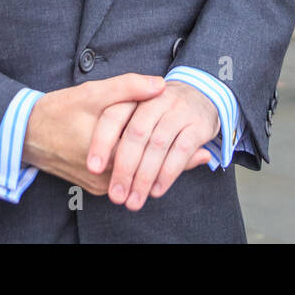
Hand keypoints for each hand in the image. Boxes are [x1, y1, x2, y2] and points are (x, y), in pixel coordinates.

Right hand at [22, 73, 166, 194]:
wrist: (25, 134)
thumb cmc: (57, 111)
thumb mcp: (92, 93)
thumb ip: (128, 87)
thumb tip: (161, 84)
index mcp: (111, 156)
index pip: (152, 146)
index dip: (162, 127)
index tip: (169, 111)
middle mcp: (108, 178)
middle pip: (145, 159)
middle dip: (155, 140)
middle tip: (165, 119)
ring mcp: (101, 185)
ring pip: (134, 168)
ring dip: (143, 150)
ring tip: (151, 128)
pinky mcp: (95, 186)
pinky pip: (121, 174)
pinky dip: (129, 158)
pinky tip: (131, 140)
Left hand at [90, 80, 218, 211]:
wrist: (201, 93)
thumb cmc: (159, 111)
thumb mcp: (137, 113)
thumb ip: (119, 134)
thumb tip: (94, 168)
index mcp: (135, 96)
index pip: (114, 116)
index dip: (102, 142)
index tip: (93, 169)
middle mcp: (157, 100)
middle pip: (136, 133)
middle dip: (124, 168)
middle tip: (116, 196)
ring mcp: (179, 111)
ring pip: (158, 144)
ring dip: (144, 176)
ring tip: (134, 201)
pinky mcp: (199, 125)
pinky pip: (181, 150)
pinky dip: (168, 173)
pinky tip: (156, 190)